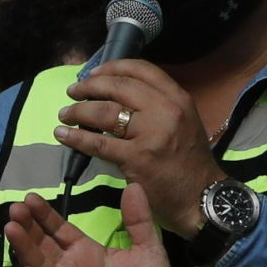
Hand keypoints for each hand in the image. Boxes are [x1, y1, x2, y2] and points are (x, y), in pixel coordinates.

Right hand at [8, 186, 181, 266]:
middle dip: (28, 228)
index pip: (59, 229)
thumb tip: (133, 186)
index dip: (44, 215)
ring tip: (12, 230)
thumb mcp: (148, 250)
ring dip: (25, 250)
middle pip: (43, 246)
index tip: (29, 198)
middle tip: (14, 209)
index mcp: (87, 252)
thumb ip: (139, 220)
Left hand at [55, 59, 222, 234]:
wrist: (202, 198)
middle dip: (89, 86)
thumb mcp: (184, 122)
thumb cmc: (190, 162)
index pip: (141, 70)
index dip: (112, 68)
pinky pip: (99, 142)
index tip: (94, 73)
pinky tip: (63, 135)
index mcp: (178, 98)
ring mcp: (151, 134)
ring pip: (104, 112)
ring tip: (65, 114)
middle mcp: (165, 110)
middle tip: (73, 92)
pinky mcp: (136, 158)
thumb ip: (158, 106)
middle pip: (118, 86)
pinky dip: (76, 137)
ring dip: (78, 110)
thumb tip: (118, 96)